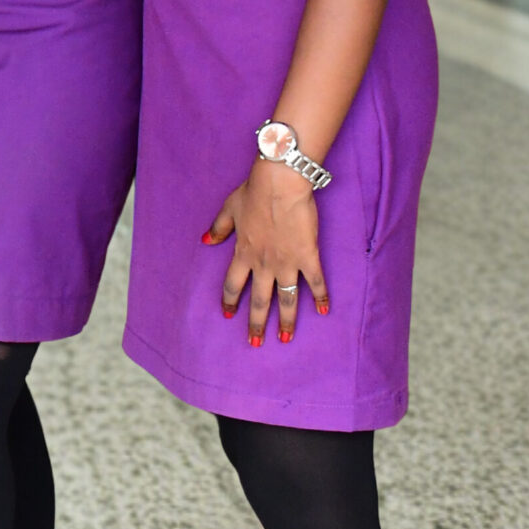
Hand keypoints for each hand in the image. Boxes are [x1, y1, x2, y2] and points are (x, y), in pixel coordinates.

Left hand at [205, 159, 328, 347]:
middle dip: (256, 323)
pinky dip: (320, 298)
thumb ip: (219, 228)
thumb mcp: (229, 208)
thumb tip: (205, 241)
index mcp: (243, 253)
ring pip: (286, 300)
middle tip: (255, 343)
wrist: (280, 185)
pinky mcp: (308, 258)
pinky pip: (315, 283)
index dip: (229, 301)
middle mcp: (263, 264)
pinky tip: (323, 312)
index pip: (232, 284)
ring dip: (286, 321)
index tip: (227, 315)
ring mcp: (287, 263)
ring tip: (285, 338)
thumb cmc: (254, 192)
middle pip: (259, 300)